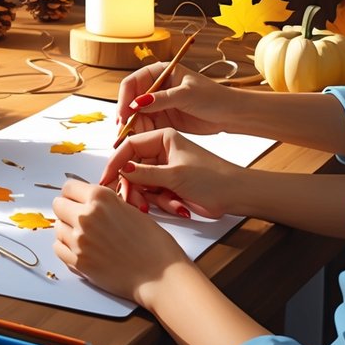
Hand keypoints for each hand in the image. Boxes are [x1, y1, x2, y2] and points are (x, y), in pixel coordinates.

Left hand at [52, 180, 191, 305]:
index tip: (77, 200)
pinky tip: (81, 249)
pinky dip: (66, 248)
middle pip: (58, 205)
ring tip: (86, 236)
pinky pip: (58, 248)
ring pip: (57, 227)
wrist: (161, 276)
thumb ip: (105, 204)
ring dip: (67, 229)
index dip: (74, 194)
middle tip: (80, 218)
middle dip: (67, 210)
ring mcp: (79, 240)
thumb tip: (87, 201)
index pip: (68, 187)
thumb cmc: (154, 244)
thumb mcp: (131, 210)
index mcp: (100, 198)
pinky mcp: (77, 261)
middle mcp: (86, 216)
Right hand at [99, 128, 240, 218]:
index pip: (129, 146)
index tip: (107, 178)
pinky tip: (178, 206)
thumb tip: (121, 170)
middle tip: (134, 201)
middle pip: (132, 168)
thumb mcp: (175, 175)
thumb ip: (144, 173)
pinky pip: (153, 194)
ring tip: (167, 205)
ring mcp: (164, 169)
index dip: (116, 162)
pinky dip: (162, 202)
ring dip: (150, 198)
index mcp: (163, 138)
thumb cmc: (213, 178)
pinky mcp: (169, 185)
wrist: (237, 196)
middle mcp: (161, 151)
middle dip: (134, 186)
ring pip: (141, 184)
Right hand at [116, 61, 237, 136]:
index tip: (123, 114)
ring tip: (131, 138)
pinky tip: (141, 139)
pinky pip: (146, 125)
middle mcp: (155, 87)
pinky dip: (142, 133)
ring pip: (136, 115)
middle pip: (131, 100)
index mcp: (160, 72)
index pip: (133, 83)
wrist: (231, 115)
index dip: (124, 98)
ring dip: (133, 126)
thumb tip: (136, 103)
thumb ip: (160, 99)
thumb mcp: (186, 95)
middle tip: (123, 131)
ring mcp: (158, 104)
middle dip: (126, 115)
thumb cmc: (213, 97)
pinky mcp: (162, 119)